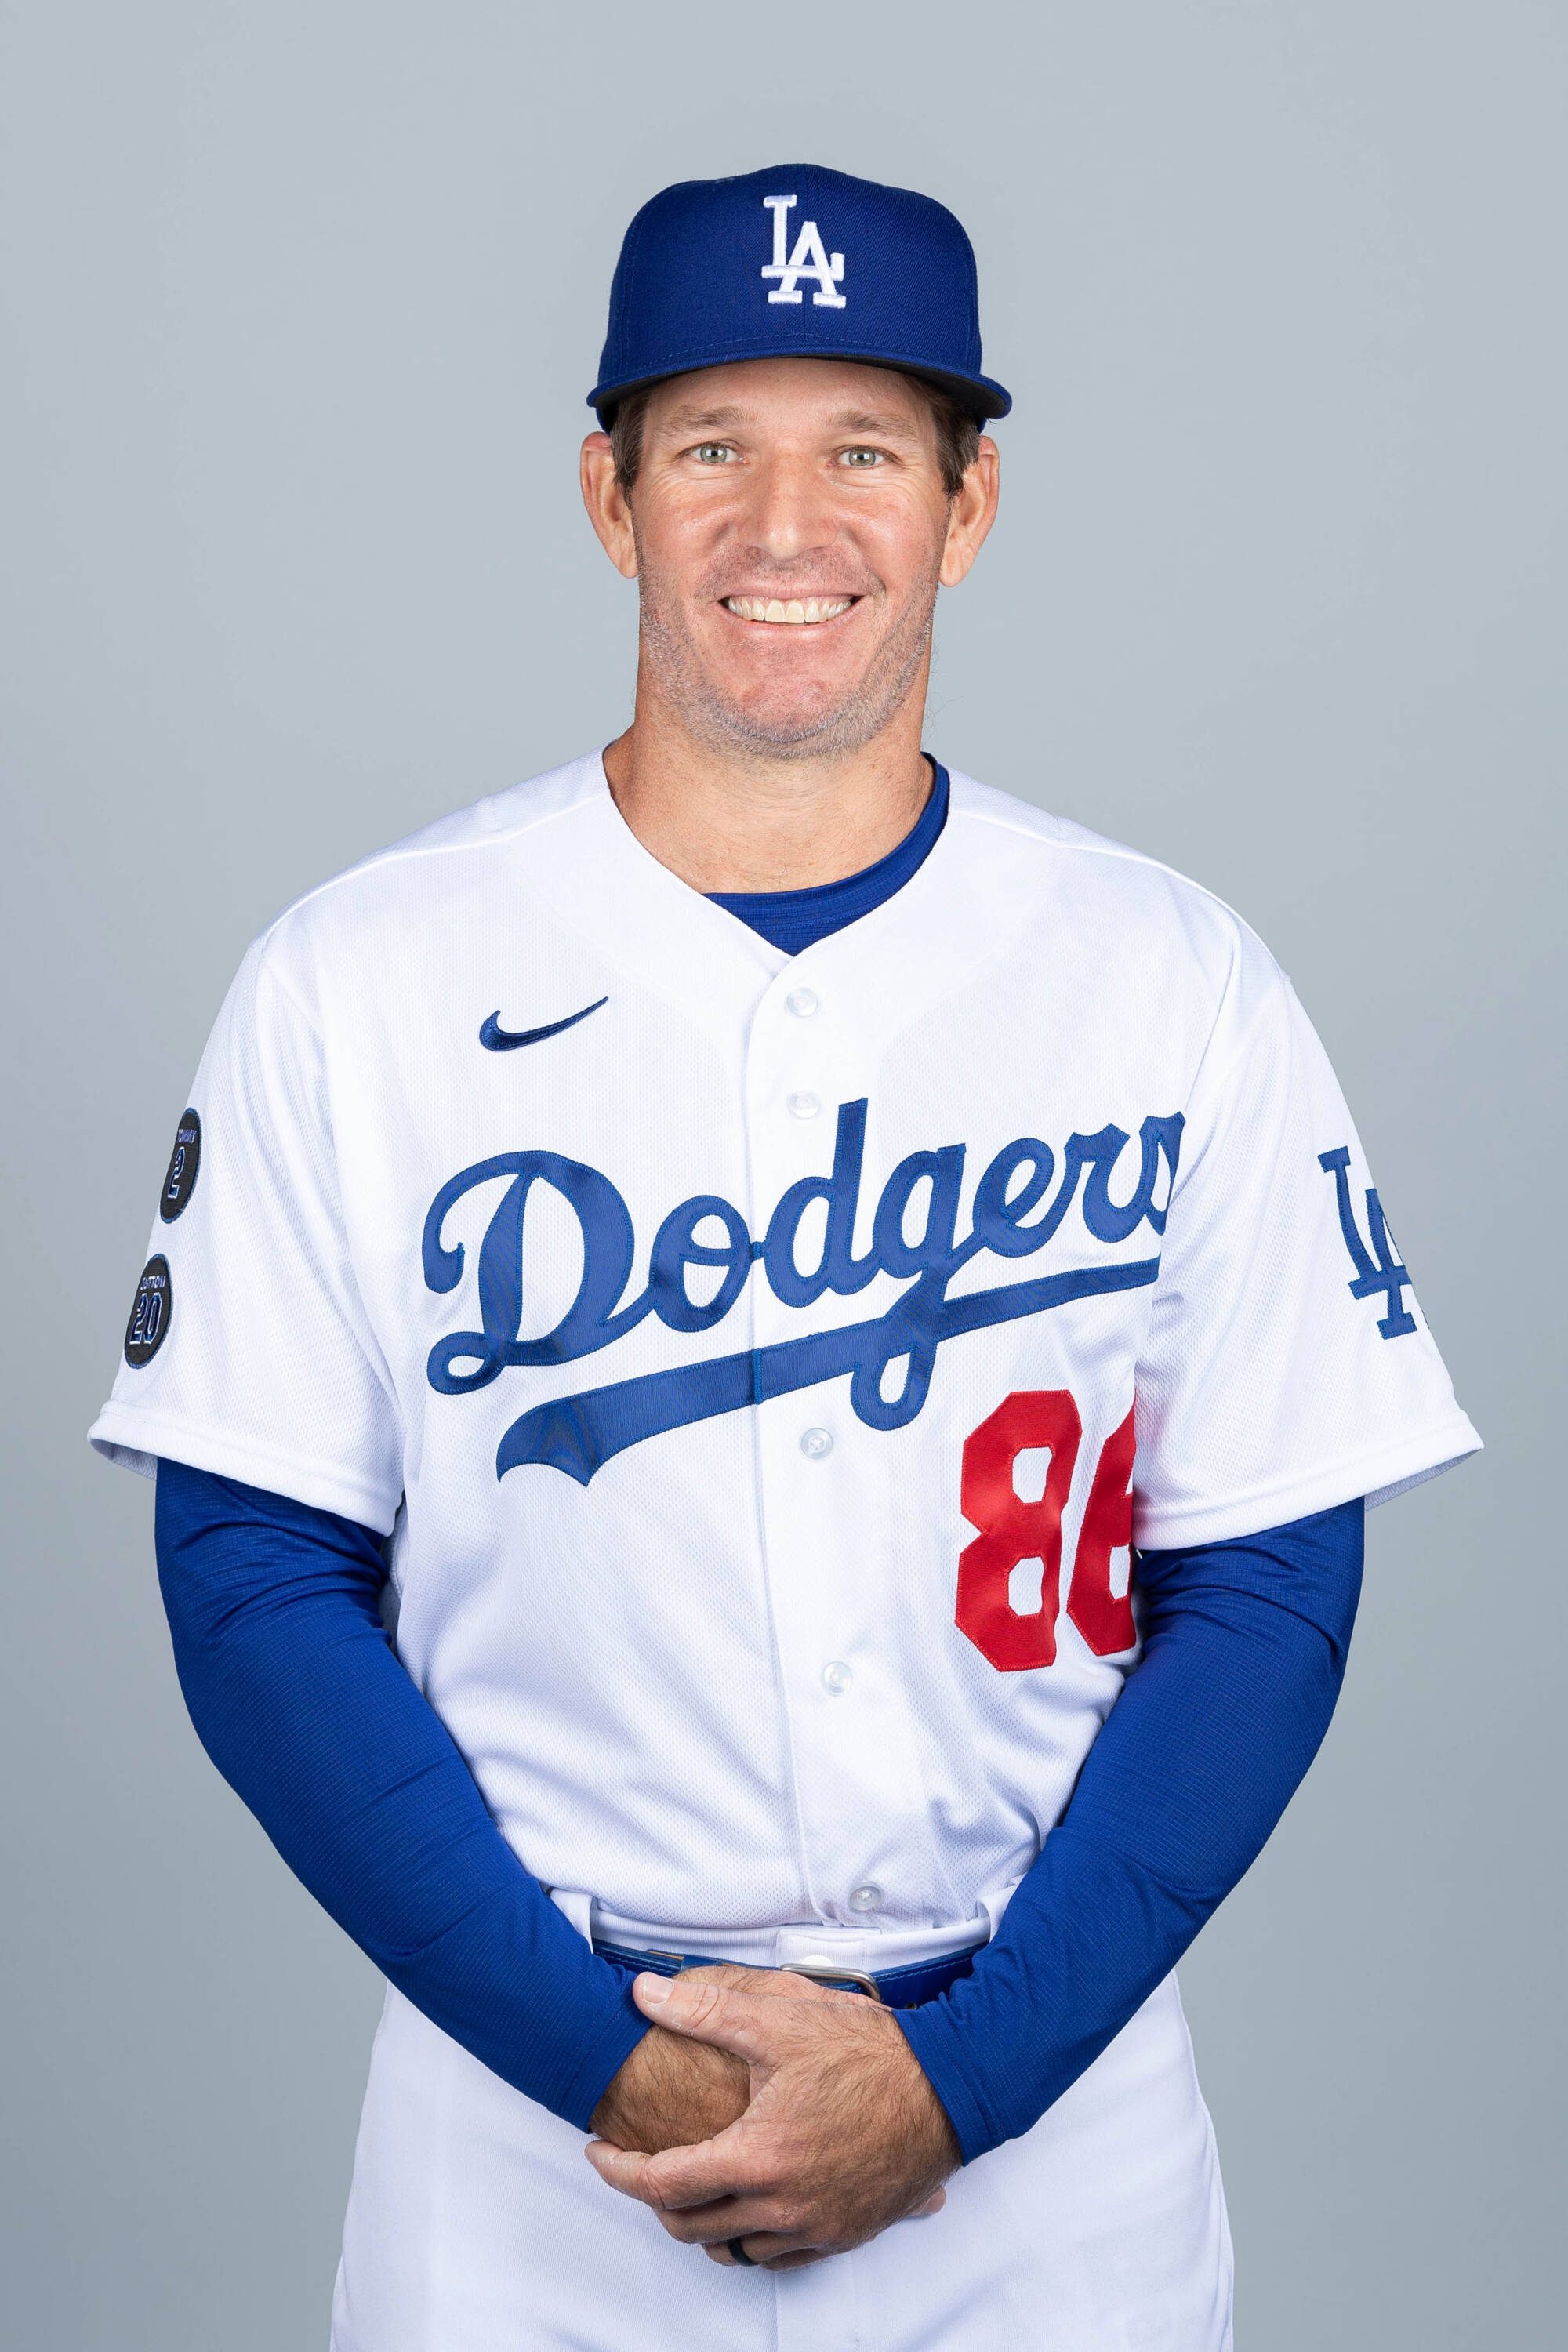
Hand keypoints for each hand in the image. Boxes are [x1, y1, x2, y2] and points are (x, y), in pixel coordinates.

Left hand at [585, 1969, 959, 2269]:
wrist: (949, 2087)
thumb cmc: (871, 2053)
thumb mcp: (780, 2021)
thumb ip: (704, 2010)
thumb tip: (644, 1995)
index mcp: (758, 2158)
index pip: (663, 2182)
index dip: (618, 2170)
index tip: (599, 2152)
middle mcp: (784, 2207)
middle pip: (691, 2226)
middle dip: (654, 2199)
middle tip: (641, 2164)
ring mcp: (818, 2227)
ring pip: (734, 2249)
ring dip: (702, 2222)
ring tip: (692, 2182)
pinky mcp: (846, 2233)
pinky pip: (780, 2255)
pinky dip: (751, 2235)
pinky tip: (750, 2200)